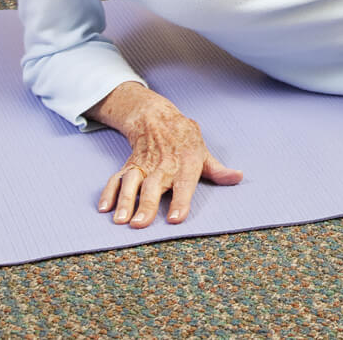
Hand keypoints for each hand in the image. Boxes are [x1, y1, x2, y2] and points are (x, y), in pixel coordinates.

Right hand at [89, 82, 243, 227]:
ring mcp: (143, 166)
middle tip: (139, 224)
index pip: (184, 185)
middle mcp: (163, 166)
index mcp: (185, 164)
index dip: (181, 202)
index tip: (175, 219)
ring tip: (120, 220)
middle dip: (146, 205)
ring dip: (125, 200)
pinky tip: (104, 208)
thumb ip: (218, 170)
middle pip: (153, 186)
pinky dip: (108, 192)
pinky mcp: (128, 166)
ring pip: (131, 182)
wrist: (158, 118)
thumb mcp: (204, 153)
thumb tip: (239, 177)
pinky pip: (115, 179)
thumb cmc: (185, 141)